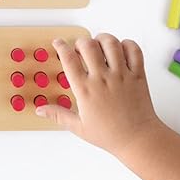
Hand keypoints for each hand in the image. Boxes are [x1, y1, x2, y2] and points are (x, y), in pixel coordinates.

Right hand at [36, 33, 160, 155]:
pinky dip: (127, 44)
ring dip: (103, 39)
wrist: (137, 139)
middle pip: (87, 45)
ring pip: (111, 43)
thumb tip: (40, 109)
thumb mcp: (79, 127)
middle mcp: (103, 79)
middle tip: (80, 47)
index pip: (68, 59)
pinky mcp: (138, 75)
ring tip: (100, 45)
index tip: (59, 43)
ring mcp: (122, 75)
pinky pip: (134, 50)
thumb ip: (58, 115)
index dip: (61, 46)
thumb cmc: (110, 135)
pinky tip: (121, 50)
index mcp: (85, 90)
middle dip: (80, 42)